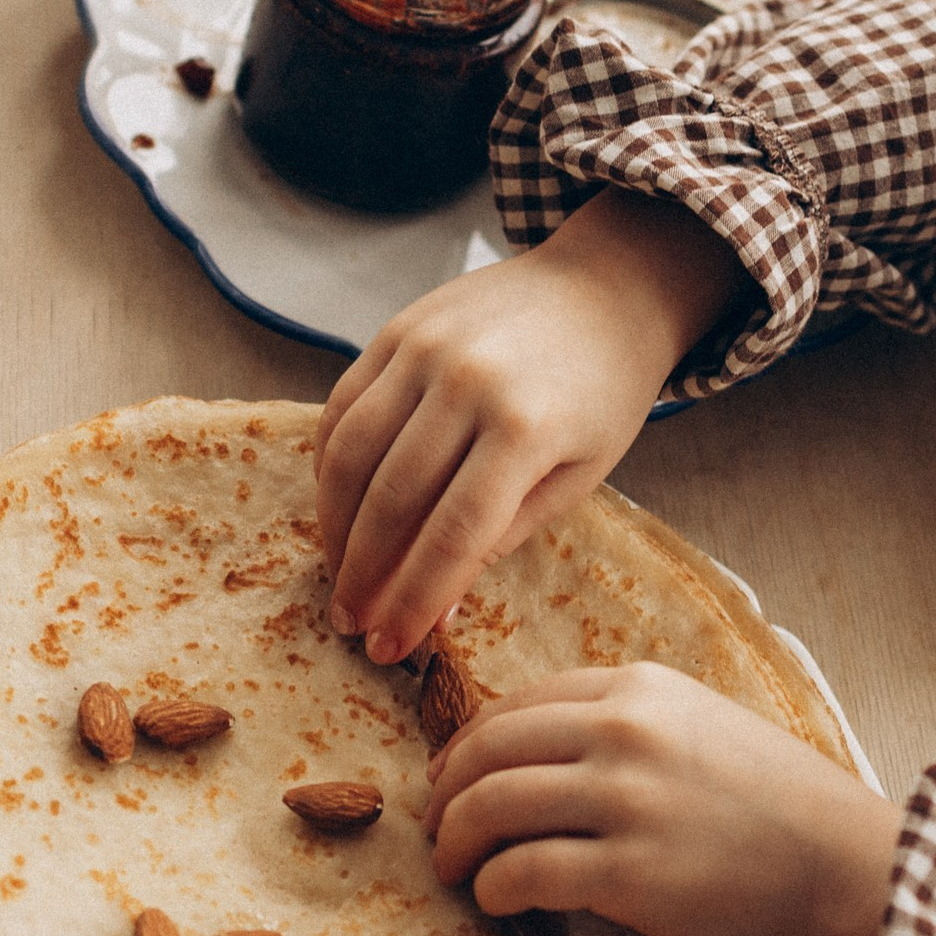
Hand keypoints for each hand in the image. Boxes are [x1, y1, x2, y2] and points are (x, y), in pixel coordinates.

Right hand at [315, 189, 751, 664]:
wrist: (606, 287)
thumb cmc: (601, 395)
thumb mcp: (576, 476)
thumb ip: (500, 539)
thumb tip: (430, 613)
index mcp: (525, 428)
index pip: (452, 536)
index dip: (413, 600)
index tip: (390, 648)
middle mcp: (466, 383)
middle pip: (391, 501)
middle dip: (364, 577)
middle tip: (351, 625)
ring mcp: (423, 349)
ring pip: (350, 457)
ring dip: (334, 529)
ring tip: (338, 578)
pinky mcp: (396, 330)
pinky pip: (341, 409)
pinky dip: (329, 468)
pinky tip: (336, 511)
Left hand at [422, 663, 900, 935]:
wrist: (853, 870)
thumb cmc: (781, 809)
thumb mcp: (703, 727)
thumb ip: (626, 726)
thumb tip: (532, 752)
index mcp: (640, 689)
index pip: (515, 707)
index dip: (466, 747)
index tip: (448, 780)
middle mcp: (625, 732)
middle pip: (487, 753)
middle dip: (446, 796)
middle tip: (437, 832)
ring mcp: (626, 800)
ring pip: (488, 807)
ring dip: (454, 844)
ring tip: (454, 871)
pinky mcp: (629, 871)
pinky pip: (521, 873)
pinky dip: (492, 889)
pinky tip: (496, 901)